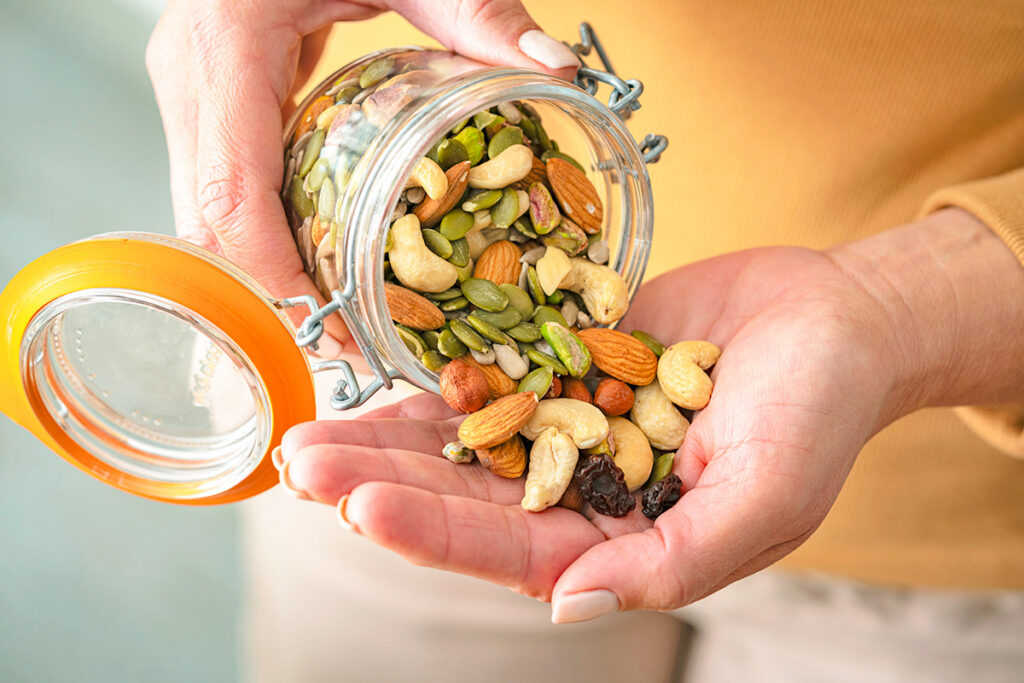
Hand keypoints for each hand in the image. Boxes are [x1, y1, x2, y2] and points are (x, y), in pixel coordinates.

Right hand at [146, 0, 578, 353]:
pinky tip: (319, 260)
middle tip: (354, 345)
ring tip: (342, 318)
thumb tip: (556, 65)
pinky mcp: (206, 99)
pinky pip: (221, 187)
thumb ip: (477, 8)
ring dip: (267, 275)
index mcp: (228, 41)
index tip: (336, 326)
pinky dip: (264, 235)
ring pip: (203, 215)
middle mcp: (191, 75)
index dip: (276, 275)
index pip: (230, 191)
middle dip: (276, 296)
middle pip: (208, 222)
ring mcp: (189, 89)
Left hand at [278, 209, 1023, 620]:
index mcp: (624, 537)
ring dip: (388, 438)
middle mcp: (583, 487)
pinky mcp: (566, 361)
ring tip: (309, 437)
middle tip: (302, 467)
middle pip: (467, 497)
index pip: (513, 550)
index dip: (437, 534)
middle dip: (384, 485)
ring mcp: (570, 421)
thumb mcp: (766, 498)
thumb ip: (674, 560)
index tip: (364, 509)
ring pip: (464, 440)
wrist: (837, 317)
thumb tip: (569, 604)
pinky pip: (492, 372)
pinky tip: (374, 379)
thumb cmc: (820, 412)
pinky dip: (436, 378)